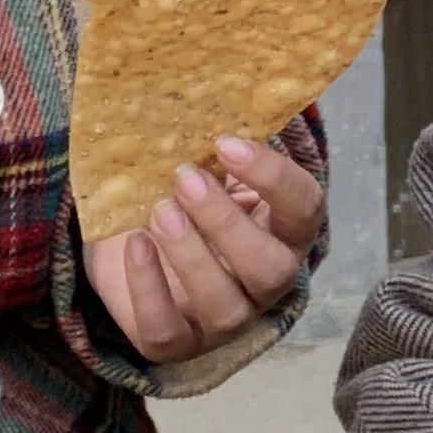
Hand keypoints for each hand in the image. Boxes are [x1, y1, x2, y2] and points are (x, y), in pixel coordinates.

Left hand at [86, 134, 324, 362]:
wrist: (127, 237)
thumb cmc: (178, 195)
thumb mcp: (202, 164)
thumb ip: (218, 143)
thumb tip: (217, 92)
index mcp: (283, 231)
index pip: (305, 209)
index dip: (274, 178)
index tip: (226, 142)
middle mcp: (264, 282)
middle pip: (271, 269)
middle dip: (227, 223)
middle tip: (184, 178)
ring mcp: (223, 319)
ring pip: (226, 308)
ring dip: (191, 256)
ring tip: (158, 211)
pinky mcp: (177, 340)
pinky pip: (168, 331)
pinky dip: (149, 288)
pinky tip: (134, 245)